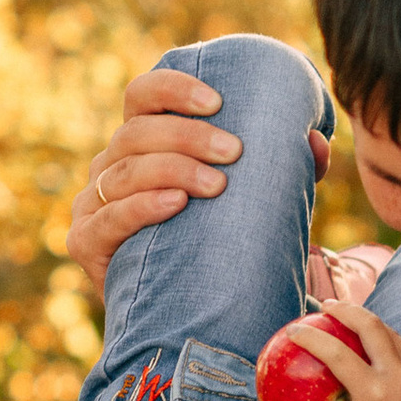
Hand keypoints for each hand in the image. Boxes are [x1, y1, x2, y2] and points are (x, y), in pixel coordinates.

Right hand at [68, 66, 330, 292]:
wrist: (186, 311)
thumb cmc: (218, 240)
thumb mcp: (254, 200)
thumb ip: (288, 170)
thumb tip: (315, 140)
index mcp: (143, 141)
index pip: (143, 96)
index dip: (172, 89)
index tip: (218, 102)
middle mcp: (112, 165)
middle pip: (137, 132)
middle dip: (187, 137)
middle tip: (233, 151)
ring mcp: (93, 202)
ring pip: (124, 171)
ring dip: (172, 170)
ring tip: (217, 184)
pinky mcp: (86, 242)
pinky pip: (108, 219)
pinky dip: (142, 208)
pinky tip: (175, 203)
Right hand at [275, 289, 400, 400]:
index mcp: (375, 394)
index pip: (338, 353)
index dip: (312, 337)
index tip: (293, 330)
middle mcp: (399, 377)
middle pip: (370, 326)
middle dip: (344, 309)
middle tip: (323, 306)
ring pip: (389, 333)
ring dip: (366, 320)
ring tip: (344, 315)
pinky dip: (383, 339)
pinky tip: (367, 340)